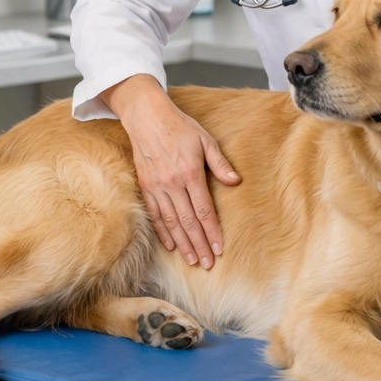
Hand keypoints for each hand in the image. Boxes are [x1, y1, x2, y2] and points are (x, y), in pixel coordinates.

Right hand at [103, 75, 239, 267]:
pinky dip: (163, 232)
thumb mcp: (205, 139)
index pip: (204, 210)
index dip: (212, 231)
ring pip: (171, 222)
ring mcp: (156, 187)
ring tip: (192, 260)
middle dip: (199, 244)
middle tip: (208, 263)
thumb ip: (220, 163)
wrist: (146, 117)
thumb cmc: (179, 126)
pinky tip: (171, 245)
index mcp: (190, 172)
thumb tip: (235, 181)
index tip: (219, 248)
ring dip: (182, 243)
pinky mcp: (145, 187)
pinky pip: (155, 215)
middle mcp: (172, 183)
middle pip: (188, 221)